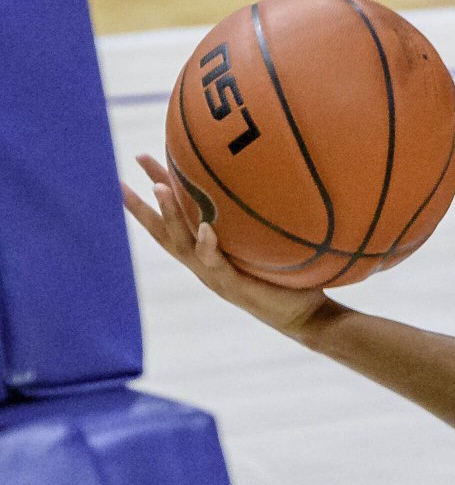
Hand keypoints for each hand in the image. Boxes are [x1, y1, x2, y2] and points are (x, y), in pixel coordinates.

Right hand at [119, 155, 337, 336]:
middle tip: (119, 181)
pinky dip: (209, 245)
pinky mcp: (235, 285)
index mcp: (205, 254)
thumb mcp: (264, 245)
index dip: (151, 201)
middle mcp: (203, 265)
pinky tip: (206, 226)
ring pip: (183, 244)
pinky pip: (217, 263)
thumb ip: (253, 223)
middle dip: (141, 207)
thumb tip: (262, 182)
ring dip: (170, 215)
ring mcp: (216, 276)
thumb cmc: (288, 278)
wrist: (305, 316)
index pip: (171, 224)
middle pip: (164, 233)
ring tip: (159, 186)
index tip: (136, 168)